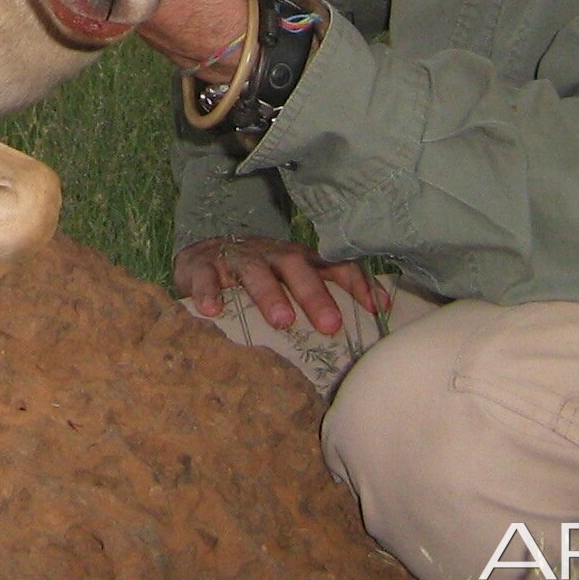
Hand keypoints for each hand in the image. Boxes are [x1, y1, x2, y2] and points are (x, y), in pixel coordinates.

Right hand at [175, 234, 376, 334]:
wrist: (200, 256)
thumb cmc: (257, 276)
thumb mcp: (290, 282)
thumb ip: (325, 296)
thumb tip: (377, 314)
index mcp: (297, 260)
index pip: (333, 264)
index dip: (356, 283)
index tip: (378, 309)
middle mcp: (271, 255)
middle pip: (296, 266)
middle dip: (315, 294)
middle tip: (330, 324)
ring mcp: (236, 258)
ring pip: (255, 271)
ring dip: (269, 294)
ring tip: (282, 320)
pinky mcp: (201, 265)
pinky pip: (205, 277)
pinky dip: (209, 292)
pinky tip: (213, 311)